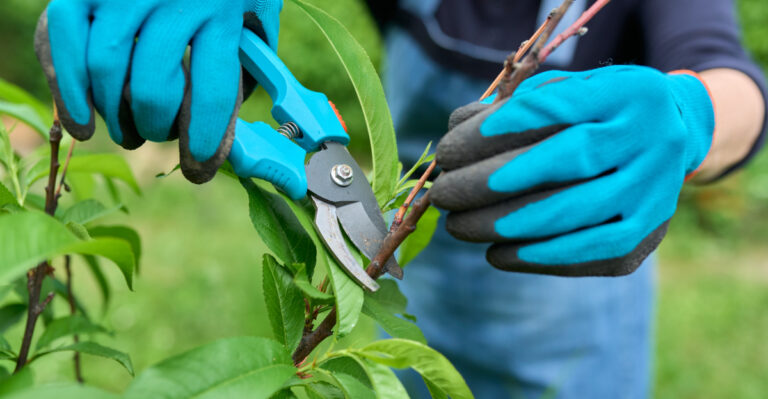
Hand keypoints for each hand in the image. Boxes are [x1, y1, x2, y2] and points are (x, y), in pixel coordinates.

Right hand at [34, 0, 282, 182]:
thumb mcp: (254, 19)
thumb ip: (249, 68)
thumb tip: (230, 138)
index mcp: (224, 10)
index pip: (212, 90)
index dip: (204, 140)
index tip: (198, 168)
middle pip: (152, 86)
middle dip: (154, 127)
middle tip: (155, 136)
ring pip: (104, 68)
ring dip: (113, 115)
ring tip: (125, 132)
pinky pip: (61, 38)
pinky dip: (68, 89)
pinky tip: (80, 125)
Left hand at [431, 65, 714, 275]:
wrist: (672, 140)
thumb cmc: (595, 114)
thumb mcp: (564, 93)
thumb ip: (514, 105)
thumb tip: (456, 127)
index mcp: (628, 92)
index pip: (557, 107)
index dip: (498, 129)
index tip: (449, 149)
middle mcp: (654, 138)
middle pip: (567, 160)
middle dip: (492, 181)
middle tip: (443, 193)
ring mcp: (655, 191)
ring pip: (575, 212)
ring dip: (505, 225)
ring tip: (458, 226)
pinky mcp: (646, 236)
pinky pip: (586, 254)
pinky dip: (535, 257)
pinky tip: (495, 253)